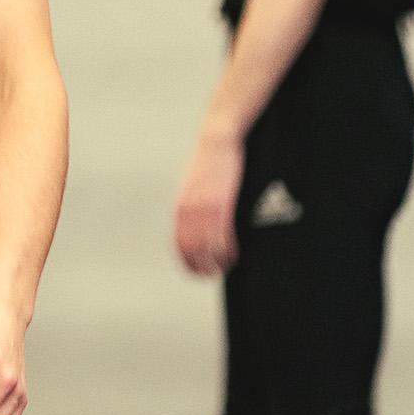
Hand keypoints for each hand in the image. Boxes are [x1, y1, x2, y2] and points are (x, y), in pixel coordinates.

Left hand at [173, 130, 244, 275]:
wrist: (216, 140)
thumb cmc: (207, 163)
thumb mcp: (193, 187)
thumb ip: (192, 207)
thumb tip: (195, 225)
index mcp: (180, 208)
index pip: (179, 245)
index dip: (188, 263)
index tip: (198, 272)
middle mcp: (188, 211)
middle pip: (192, 251)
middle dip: (202, 267)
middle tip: (214, 274)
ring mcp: (204, 208)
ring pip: (208, 248)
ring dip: (217, 262)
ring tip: (226, 267)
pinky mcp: (221, 204)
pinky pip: (223, 237)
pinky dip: (228, 252)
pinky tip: (234, 256)